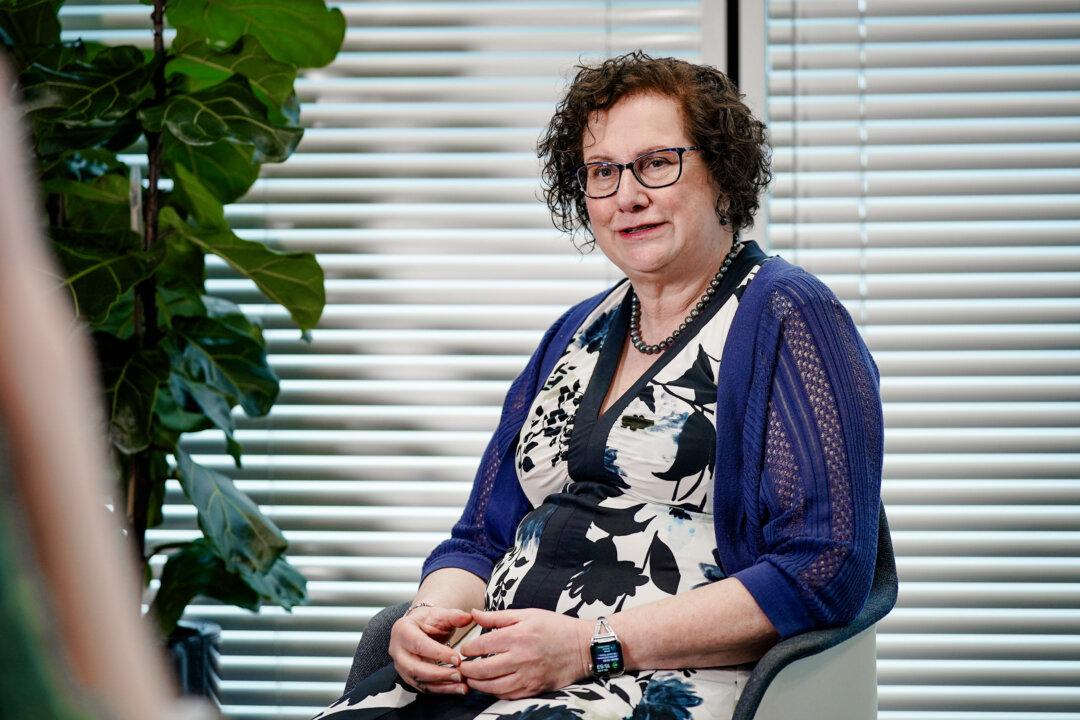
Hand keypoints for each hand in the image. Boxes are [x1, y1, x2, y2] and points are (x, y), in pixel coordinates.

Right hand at [388, 604, 472, 694]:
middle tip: (459, 675)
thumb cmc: (428, 621)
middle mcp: (398, 651)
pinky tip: (457, 688)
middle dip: (439, 674)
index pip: (419, 645)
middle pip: (415, 668)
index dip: (438, 653)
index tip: (457, 659)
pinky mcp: (409, 677)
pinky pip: (424, 687)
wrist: (419, 628)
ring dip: (442, 686)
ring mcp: (401, 666)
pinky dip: (441, 690)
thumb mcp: (440, 614)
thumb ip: (454, 616)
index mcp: (402, 630)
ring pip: (420, 681)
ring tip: (462, 686)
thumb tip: (468, 617)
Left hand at [457, 609, 591, 699]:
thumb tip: (473, 613)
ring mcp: (527, 676)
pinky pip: (507, 695)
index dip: (467, 649)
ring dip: (477, 684)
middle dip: (466, 670)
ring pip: (492, 687)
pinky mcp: (534, 689)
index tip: (464, 650)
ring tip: (471, 678)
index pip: (480, 646)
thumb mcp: (527, 614)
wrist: (582, 646)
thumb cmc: (554, 626)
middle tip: (461, 667)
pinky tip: (490, 685)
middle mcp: (520, 658)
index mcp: (516, 636)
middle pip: (482, 670)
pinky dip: (494, 692)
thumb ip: (498, 616)